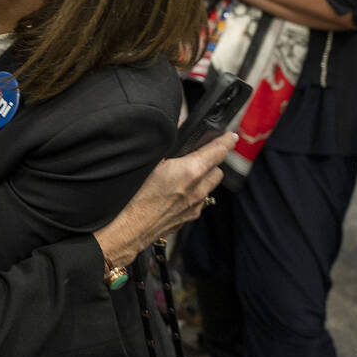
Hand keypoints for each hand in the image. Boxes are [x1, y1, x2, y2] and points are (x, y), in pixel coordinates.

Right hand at [94, 131, 235, 266]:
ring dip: (203, 179)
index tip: (230, 136)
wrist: (126, 229)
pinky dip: (193, 194)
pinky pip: (198, 202)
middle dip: (212, 162)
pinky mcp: (187, 218)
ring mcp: (194, 207)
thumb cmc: (132, 195)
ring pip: (209, 188)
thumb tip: (177, 128)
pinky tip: (175, 192)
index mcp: (190, 171)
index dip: (226, 141)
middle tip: (199, 155)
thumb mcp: (148, 160)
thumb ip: (167, 143)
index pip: (218, 152)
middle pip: (218, 171)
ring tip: (185, 175)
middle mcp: (197, 190)